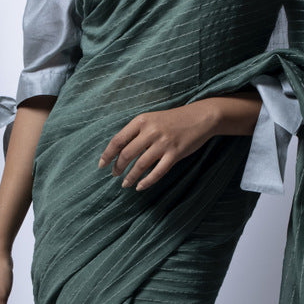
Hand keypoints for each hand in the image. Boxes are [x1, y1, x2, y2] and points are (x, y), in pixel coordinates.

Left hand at [98, 102, 216, 190]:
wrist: (201, 117)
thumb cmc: (174, 119)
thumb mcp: (152, 119)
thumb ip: (137, 131)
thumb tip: (120, 150)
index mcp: (141, 120)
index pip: (118, 140)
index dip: (108, 154)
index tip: (102, 165)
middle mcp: (151, 131)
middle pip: (127, 154)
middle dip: (118, 167)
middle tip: (115, 175)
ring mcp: (163, 143)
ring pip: (140, 165)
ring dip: (130, 177)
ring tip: (125, 184)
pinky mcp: (175, 154)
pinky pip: (157, 172)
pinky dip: (147, 182)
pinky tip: (140, 187)